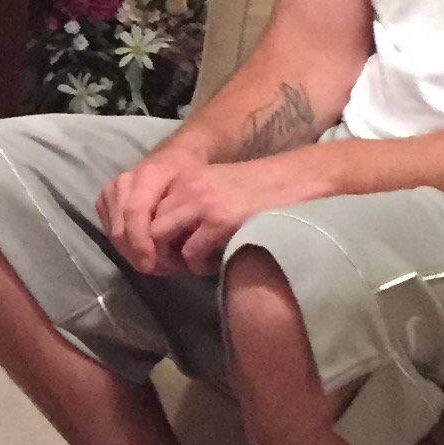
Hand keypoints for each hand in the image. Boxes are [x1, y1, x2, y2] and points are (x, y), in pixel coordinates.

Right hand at [91, 142, 203, 270]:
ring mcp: (110, 190)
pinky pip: (109, 231)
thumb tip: (185, 251)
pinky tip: (144, 252)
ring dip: (132, 254)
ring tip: (156, 264)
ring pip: (113, 233)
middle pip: (121, 229)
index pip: (135, 213)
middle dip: (137, 255)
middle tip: (160, 270)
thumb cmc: (189, 175)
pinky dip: (125, 247)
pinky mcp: (103, 199)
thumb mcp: (197, 191)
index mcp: (148, 175)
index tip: (153, 266)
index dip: (141, 243)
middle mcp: (124, 181)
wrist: (174, 156)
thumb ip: (186, 217)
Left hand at [129, 150, 337, 273]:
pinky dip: (196, 266)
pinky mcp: (219, 221)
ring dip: (170, 258)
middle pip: (148, 225)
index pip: (148, 209)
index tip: (161, 251)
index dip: (149, 234)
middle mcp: (187, 186)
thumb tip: (170, 234)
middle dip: (153, 249)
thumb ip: (191, 202)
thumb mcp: (217, 186)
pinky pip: (190, 252)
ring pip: (160, 238)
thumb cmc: (258, 189)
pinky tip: (209, 267)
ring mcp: (202, 203)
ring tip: (187, 266)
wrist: (295, 179)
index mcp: (185, 177)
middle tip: (169, 265)